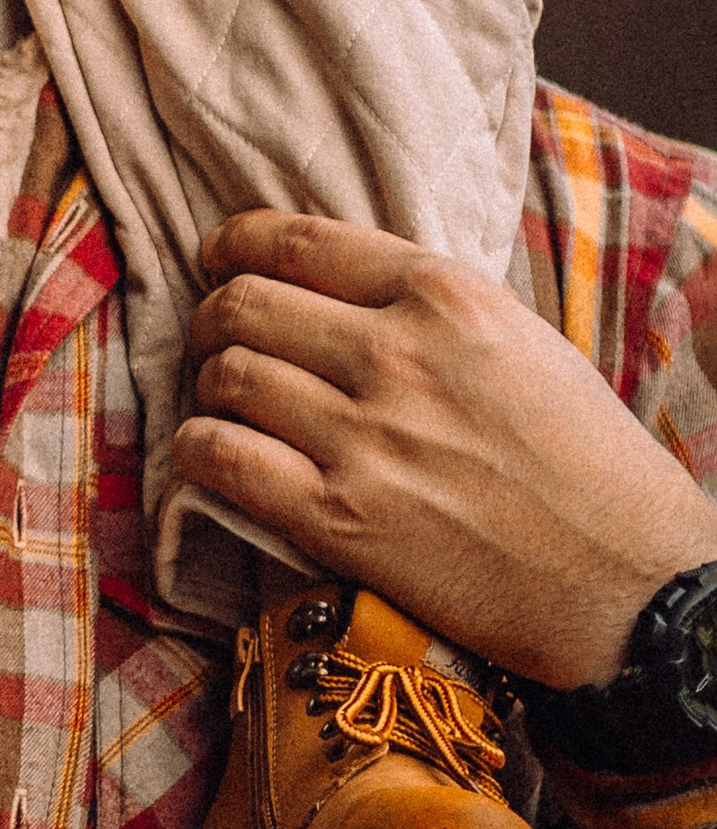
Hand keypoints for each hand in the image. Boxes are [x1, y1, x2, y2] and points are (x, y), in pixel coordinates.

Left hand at [177, 209, 716, 691]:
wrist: (632, 586)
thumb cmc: (590, 465)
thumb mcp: (520, 341)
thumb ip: (428, 306)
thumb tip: (338, 289)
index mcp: (445, 296)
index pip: (298, 241)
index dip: (234, 245)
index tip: (217, 258)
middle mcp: (395, 354)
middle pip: (245, 304)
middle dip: (212, 317)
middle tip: (214, 339)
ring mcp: (364, 438)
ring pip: (226, 376)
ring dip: (206, 384)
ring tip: (220, 399)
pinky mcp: (339, 520)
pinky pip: (221, 457)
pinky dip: (196, 449)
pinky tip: (207, 453)